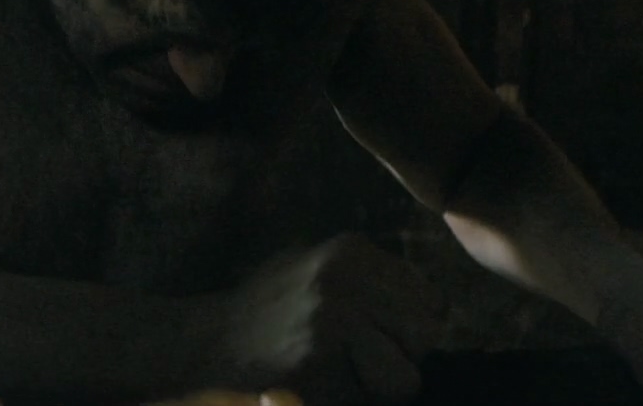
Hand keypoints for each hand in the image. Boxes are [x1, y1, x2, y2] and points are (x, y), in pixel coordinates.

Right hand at [214, 234, 445, 405]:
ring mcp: (329, 322)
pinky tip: (315, 385)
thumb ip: (374, 280)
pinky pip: (366, 402)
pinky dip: (346, 402)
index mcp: (352, 252)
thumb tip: (438, 313)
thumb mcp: (318, 268)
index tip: (379, 337)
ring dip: (377, 388)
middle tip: (358, 360)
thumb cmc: (270, 311)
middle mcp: (344, 279)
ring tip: (340, 374)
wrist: (204, 341)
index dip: (412, 331)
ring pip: (405, 379)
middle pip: (425, 339)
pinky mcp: (314, 365)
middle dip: (401, 358)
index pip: (433, 304)